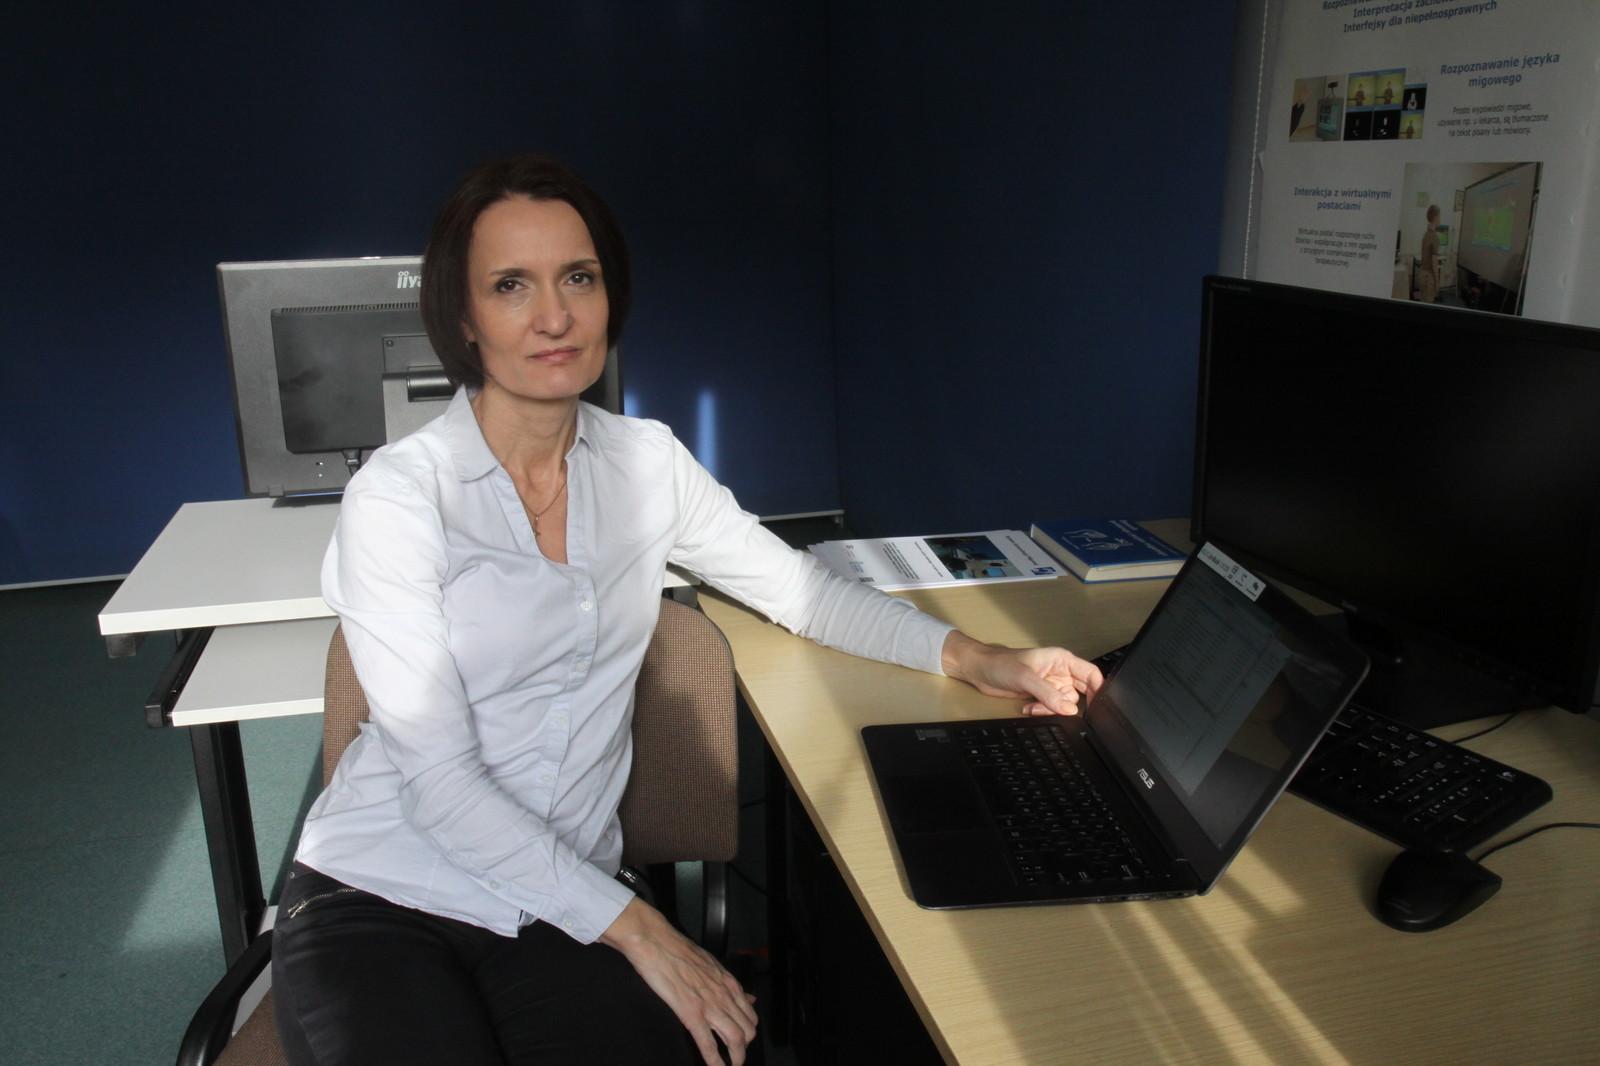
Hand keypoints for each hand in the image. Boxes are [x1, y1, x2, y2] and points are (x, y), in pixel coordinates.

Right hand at [600, 896, 757, 1064]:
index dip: (748, 1032)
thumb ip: (730, 986)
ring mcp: (709, 1005)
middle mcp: (724, 995)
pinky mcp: (691, 1013)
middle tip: (735, 1058)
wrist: (656, 942)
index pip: (750, 1015)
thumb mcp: (712, 965)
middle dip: (744, 1049)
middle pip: (747, 1031)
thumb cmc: (679, 951)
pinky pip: (708, 1044)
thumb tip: (749, 998)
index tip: (742, 1041)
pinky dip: (715, 1061)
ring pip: (735, 1040)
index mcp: (728, 983)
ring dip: (735, 1058)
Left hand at [940, 631, 1102, 715]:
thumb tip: (1069, 709)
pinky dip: (1042, 711)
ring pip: (1065, 703)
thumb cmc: (1001, 663)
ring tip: (1033, 706)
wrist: (979, 670)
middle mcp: (1060, 672)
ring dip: (1051, 709)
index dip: (1098, 689)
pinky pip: (1051, 708)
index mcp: (1061, 660)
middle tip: (1061, 710)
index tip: (1099, 706)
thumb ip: (1048, 694)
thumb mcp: (1026, 678)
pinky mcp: (1041, 695)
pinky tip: (1028, 707)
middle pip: (1081, 692)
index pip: (1091, 673)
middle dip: (1071, 704)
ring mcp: (1051, 684)